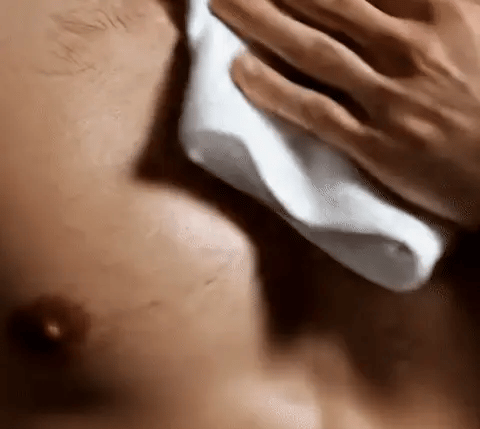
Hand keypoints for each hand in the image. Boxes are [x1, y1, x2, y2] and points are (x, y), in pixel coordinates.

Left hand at [209, 0, 479, 227]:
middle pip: (322, 2)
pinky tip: (239, 72)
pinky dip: (273, 90)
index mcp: (441, 7)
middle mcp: (406, 45)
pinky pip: (313, 110)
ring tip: (220, 4)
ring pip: (309, 50)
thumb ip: (445, 5)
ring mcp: (386, 96)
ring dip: (258, 23)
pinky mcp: (374, 143)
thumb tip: (395, 0)